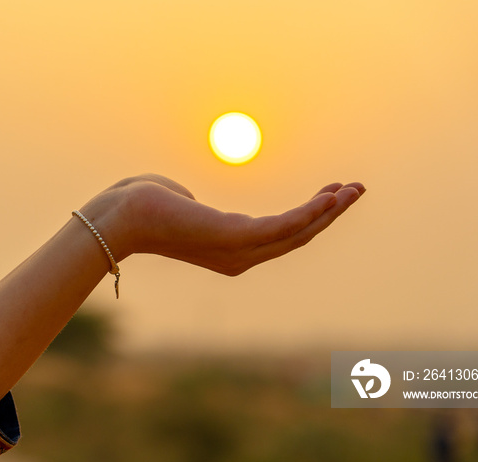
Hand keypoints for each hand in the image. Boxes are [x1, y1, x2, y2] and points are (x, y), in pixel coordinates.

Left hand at [78, 174, 364, 275]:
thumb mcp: (180, 206)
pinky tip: (331, 198)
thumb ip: (195, 207)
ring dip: (329, 211)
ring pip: (296, 233)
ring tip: (355, 189)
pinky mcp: (234, 238)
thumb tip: (191, 201)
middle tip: (357, 189)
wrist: (120, 216)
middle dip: (330, 213)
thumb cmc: (145, 207)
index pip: (282, 234)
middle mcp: (241, 258)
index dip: (311, 216)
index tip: (331, 193)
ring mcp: (238, 251)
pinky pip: (281, 227)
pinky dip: (309, 213)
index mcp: (232, 250)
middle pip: (297, 236)